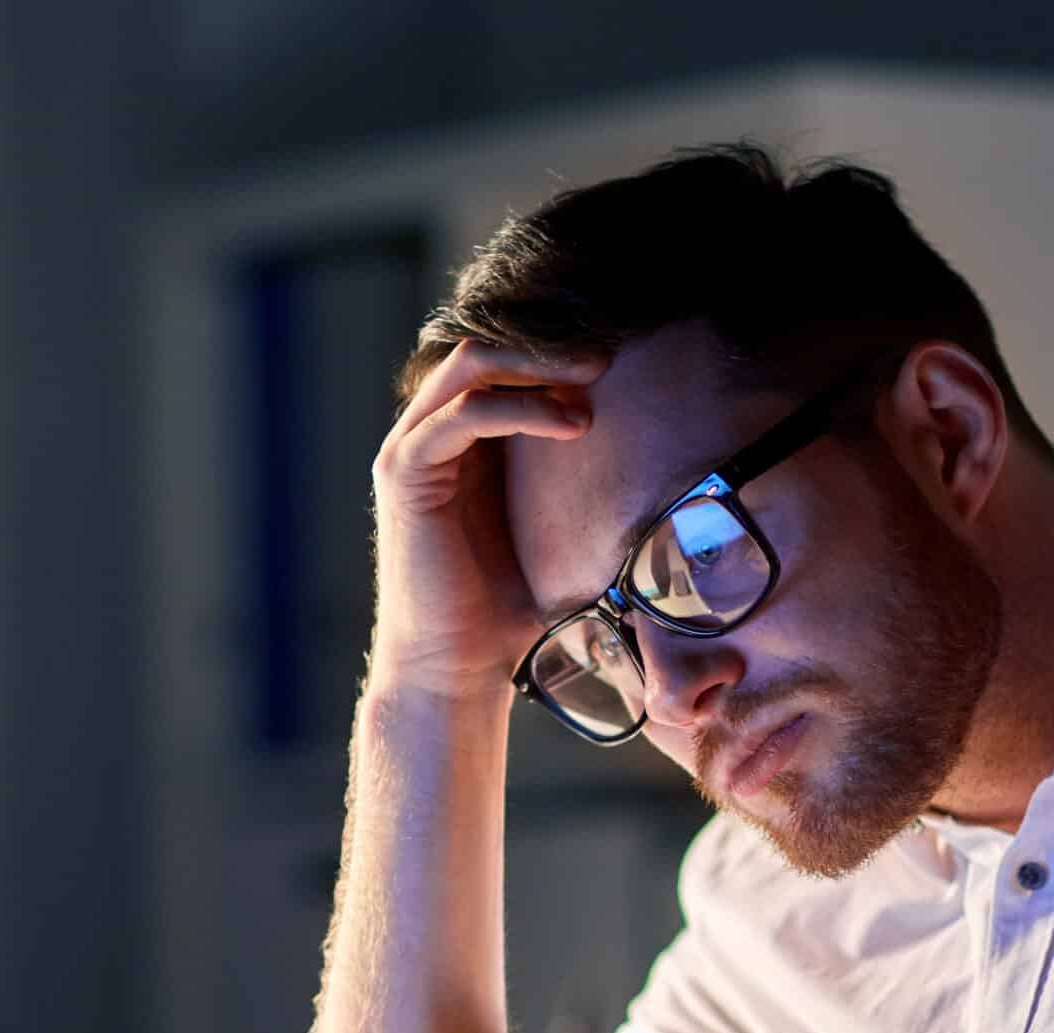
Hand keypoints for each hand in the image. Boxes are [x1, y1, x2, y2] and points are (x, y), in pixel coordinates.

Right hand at [368, 341, 605, 700]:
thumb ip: (568, 482)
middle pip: (483, 350)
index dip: (553, 352)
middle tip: (606, 356)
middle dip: (547, 345)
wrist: (455, 666)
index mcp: (459, 442)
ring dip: (537, 367)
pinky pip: (463, 413)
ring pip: (470, 368)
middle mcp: (427, 435)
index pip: (500, 363)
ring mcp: (411, 450)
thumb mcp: (549, 529)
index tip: (615, 364)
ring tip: (592, 385)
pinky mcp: (406, 473)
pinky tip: (571, 424)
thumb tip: (647, 459)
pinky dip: (519, 407)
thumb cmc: (505, 611)